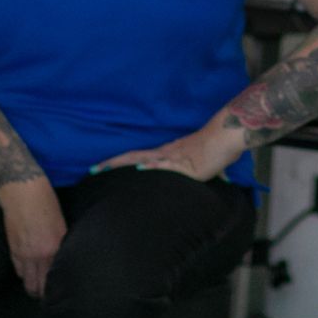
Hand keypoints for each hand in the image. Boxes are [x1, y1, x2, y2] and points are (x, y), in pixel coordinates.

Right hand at [0, 180, 66, 298]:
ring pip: (26, 280)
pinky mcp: (12, 249)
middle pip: (38, 286)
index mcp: (55, 247)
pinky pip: (18, 270)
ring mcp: (23, 253)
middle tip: (47, 295)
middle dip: (42, 293)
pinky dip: (23, 274)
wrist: (22, 191)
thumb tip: (60, 259)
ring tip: (37, 288)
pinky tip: (28, 275)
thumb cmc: (47, 203)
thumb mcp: (61, 224)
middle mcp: (39, 254)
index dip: (54, 289)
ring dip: (32, 285)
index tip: (58, 294)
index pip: (54, 278)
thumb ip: (60, 245)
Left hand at [95, 126, 238, 180]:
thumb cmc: (215, 148)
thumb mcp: (197, 162)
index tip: (101, 167)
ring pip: (142, 159)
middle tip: (91, 170)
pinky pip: (166, 164)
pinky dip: (152, 166)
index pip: (137, 157)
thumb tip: (193, 180)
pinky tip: (140, 169)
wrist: (226, 137)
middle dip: (112, 164)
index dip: (119, 162)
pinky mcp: (185, 164)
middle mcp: (165, 154)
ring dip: (123, 164)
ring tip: (104, 169)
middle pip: (133, 157)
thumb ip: (190, 171)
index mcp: (166, 154)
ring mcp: (173, 158)